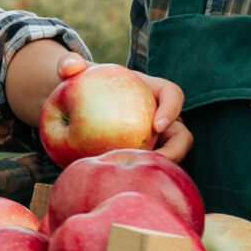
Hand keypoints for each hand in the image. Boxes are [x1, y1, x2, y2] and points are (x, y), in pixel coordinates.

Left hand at [14, 47, 192, 162]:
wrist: (75, 107)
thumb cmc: (79, 85)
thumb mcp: (73, 72)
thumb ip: (68, 65)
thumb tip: (69, 67)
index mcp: (151, 91)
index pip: (173, 95)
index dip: (171, 109)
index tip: (156, 125)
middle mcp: (159, 117)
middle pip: (181, 135)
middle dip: (175, 150)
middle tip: (152, 161)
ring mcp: (153, 141)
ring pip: (168, 159)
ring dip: (157, 169)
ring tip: (134, 178)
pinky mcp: (141, 159)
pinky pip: (145, 171)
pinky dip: (136, 177)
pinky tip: (115, 185)